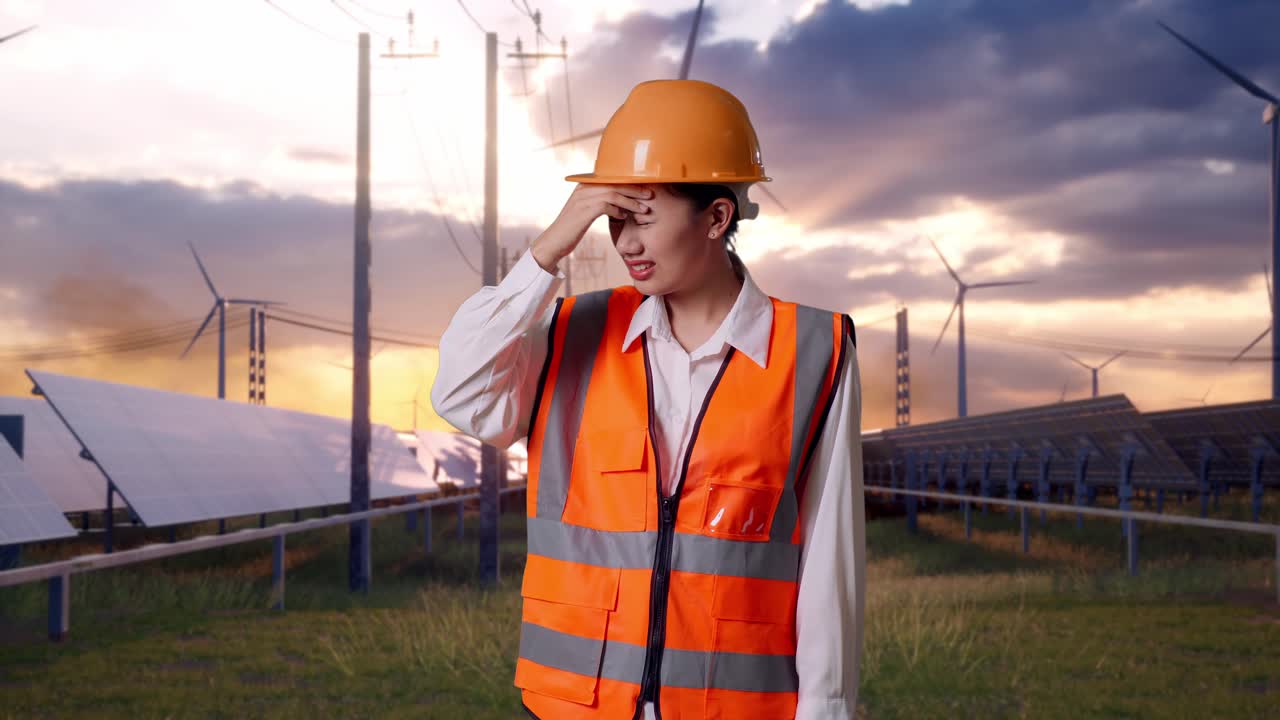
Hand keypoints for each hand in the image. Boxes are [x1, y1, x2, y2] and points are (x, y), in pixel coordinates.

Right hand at [531, 183, 652, 272]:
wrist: (554, 242)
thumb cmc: (571, 229)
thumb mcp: (585, 212)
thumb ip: (600, 204)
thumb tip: (619, 206)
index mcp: (584, 185)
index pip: (612, 179)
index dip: (629, 184)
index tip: (644, 189)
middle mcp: (583, 188)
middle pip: (615, 184)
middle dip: (635, 190)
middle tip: (650, 196)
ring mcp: (583, 198)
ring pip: (614, 194)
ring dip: (631, 202)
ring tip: (644, 209)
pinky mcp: (584, 210)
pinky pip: (607, 205)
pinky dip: (618, 211)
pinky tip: (625, 217)